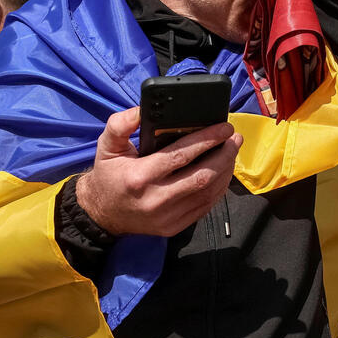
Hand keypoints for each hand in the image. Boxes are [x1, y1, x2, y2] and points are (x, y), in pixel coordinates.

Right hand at [75, 107, 242, 236]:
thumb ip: (120, 124)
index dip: (207, 140)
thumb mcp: (106, 146)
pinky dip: (219, 188)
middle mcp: (156, 199)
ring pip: (208, 192)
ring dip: (225, 170)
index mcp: (140, 176)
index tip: (224, 127)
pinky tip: (224, 172)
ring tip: (232, 151)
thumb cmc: (109, 175)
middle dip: (224, 154)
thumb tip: (141, 110)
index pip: (181, 155)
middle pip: (202, 176)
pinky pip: (205, 207)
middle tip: (235, 138)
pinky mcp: (174, 227)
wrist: (102, 213)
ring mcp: (167, 217)